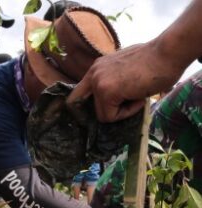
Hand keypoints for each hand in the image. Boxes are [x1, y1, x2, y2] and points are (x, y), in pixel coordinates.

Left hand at [68, 42, 184, 121]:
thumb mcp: (127, 71)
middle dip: (104, 110)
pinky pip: (111, 117)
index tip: (95, 114)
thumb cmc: (156, 62)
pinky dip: (127, 112)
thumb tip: (112, 100)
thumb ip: (114, 82)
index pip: (77, 94)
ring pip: (102, 114)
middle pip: (83, 107)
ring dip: (121, 110)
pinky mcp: (106, 92)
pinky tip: (139, 98)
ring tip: (138, 95)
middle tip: (123, 105)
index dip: (85, 107)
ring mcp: (97, 82)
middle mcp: (93, 73)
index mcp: (97, 68)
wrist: (169, 52)